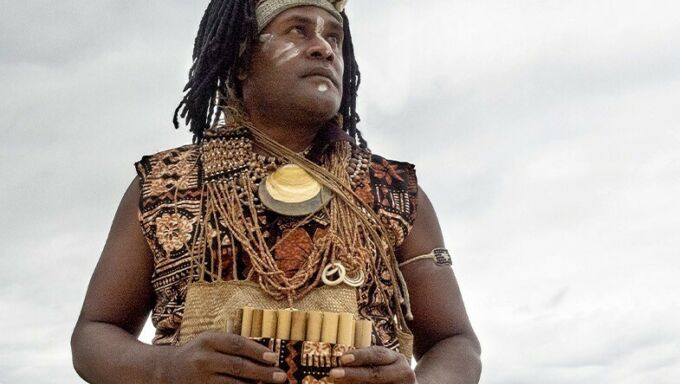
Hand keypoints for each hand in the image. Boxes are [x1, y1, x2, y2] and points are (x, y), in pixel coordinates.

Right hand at [163, 331, 286, 383]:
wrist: (165, 370)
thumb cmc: (197, 353)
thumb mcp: (210, 341)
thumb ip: (233, 345)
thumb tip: (265, 356)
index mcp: (208, 340)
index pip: (237, 344)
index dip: (258, 351)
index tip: (274, 358)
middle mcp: (204, 359)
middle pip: (238, 366)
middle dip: (262, 372)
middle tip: (280, 376)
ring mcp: (201, 379)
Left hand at [328, 346, 415, 382]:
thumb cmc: (390, 373)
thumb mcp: (385, 363)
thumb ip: (367, 362)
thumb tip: (341, 362)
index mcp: (398, 359)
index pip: (378, 355)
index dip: (360, 356)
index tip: (342, 358)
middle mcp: (403, 373)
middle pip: (376, 374)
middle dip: (353, 374)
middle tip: (333, 373)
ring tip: (337, 383)